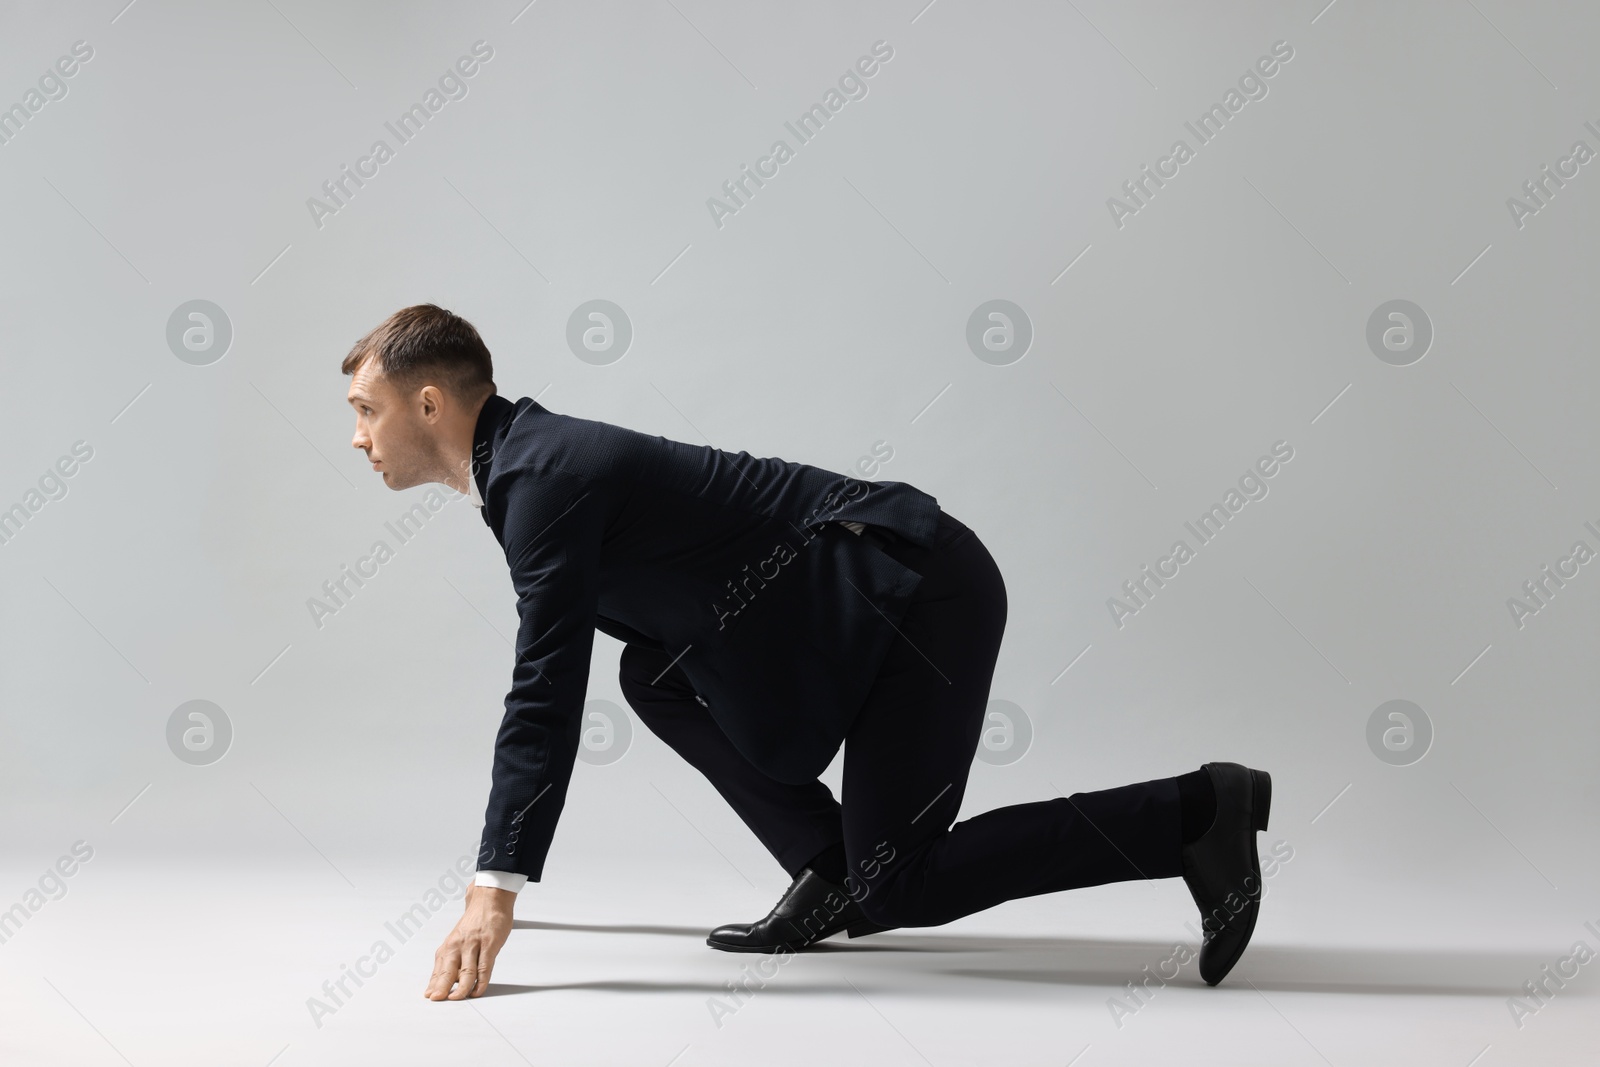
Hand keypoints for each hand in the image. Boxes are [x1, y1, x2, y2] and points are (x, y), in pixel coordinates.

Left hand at [424, 882, 514, 999]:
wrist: (489, 900)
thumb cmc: (475, 922)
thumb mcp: (458, 939)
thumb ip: (453, 959)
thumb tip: (448, 981)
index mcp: (449, 946)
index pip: (438, 969)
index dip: (434, 984)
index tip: (430, 996)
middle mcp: (458, 945)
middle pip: (448, 971)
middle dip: (442, 987)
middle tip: (438, 1000)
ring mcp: (474, 945)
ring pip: (466, 971)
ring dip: (462, 988)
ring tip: (458, 998)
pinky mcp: (490, 944)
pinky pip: (484, 967)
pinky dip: (481, 982)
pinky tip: (478, 990)